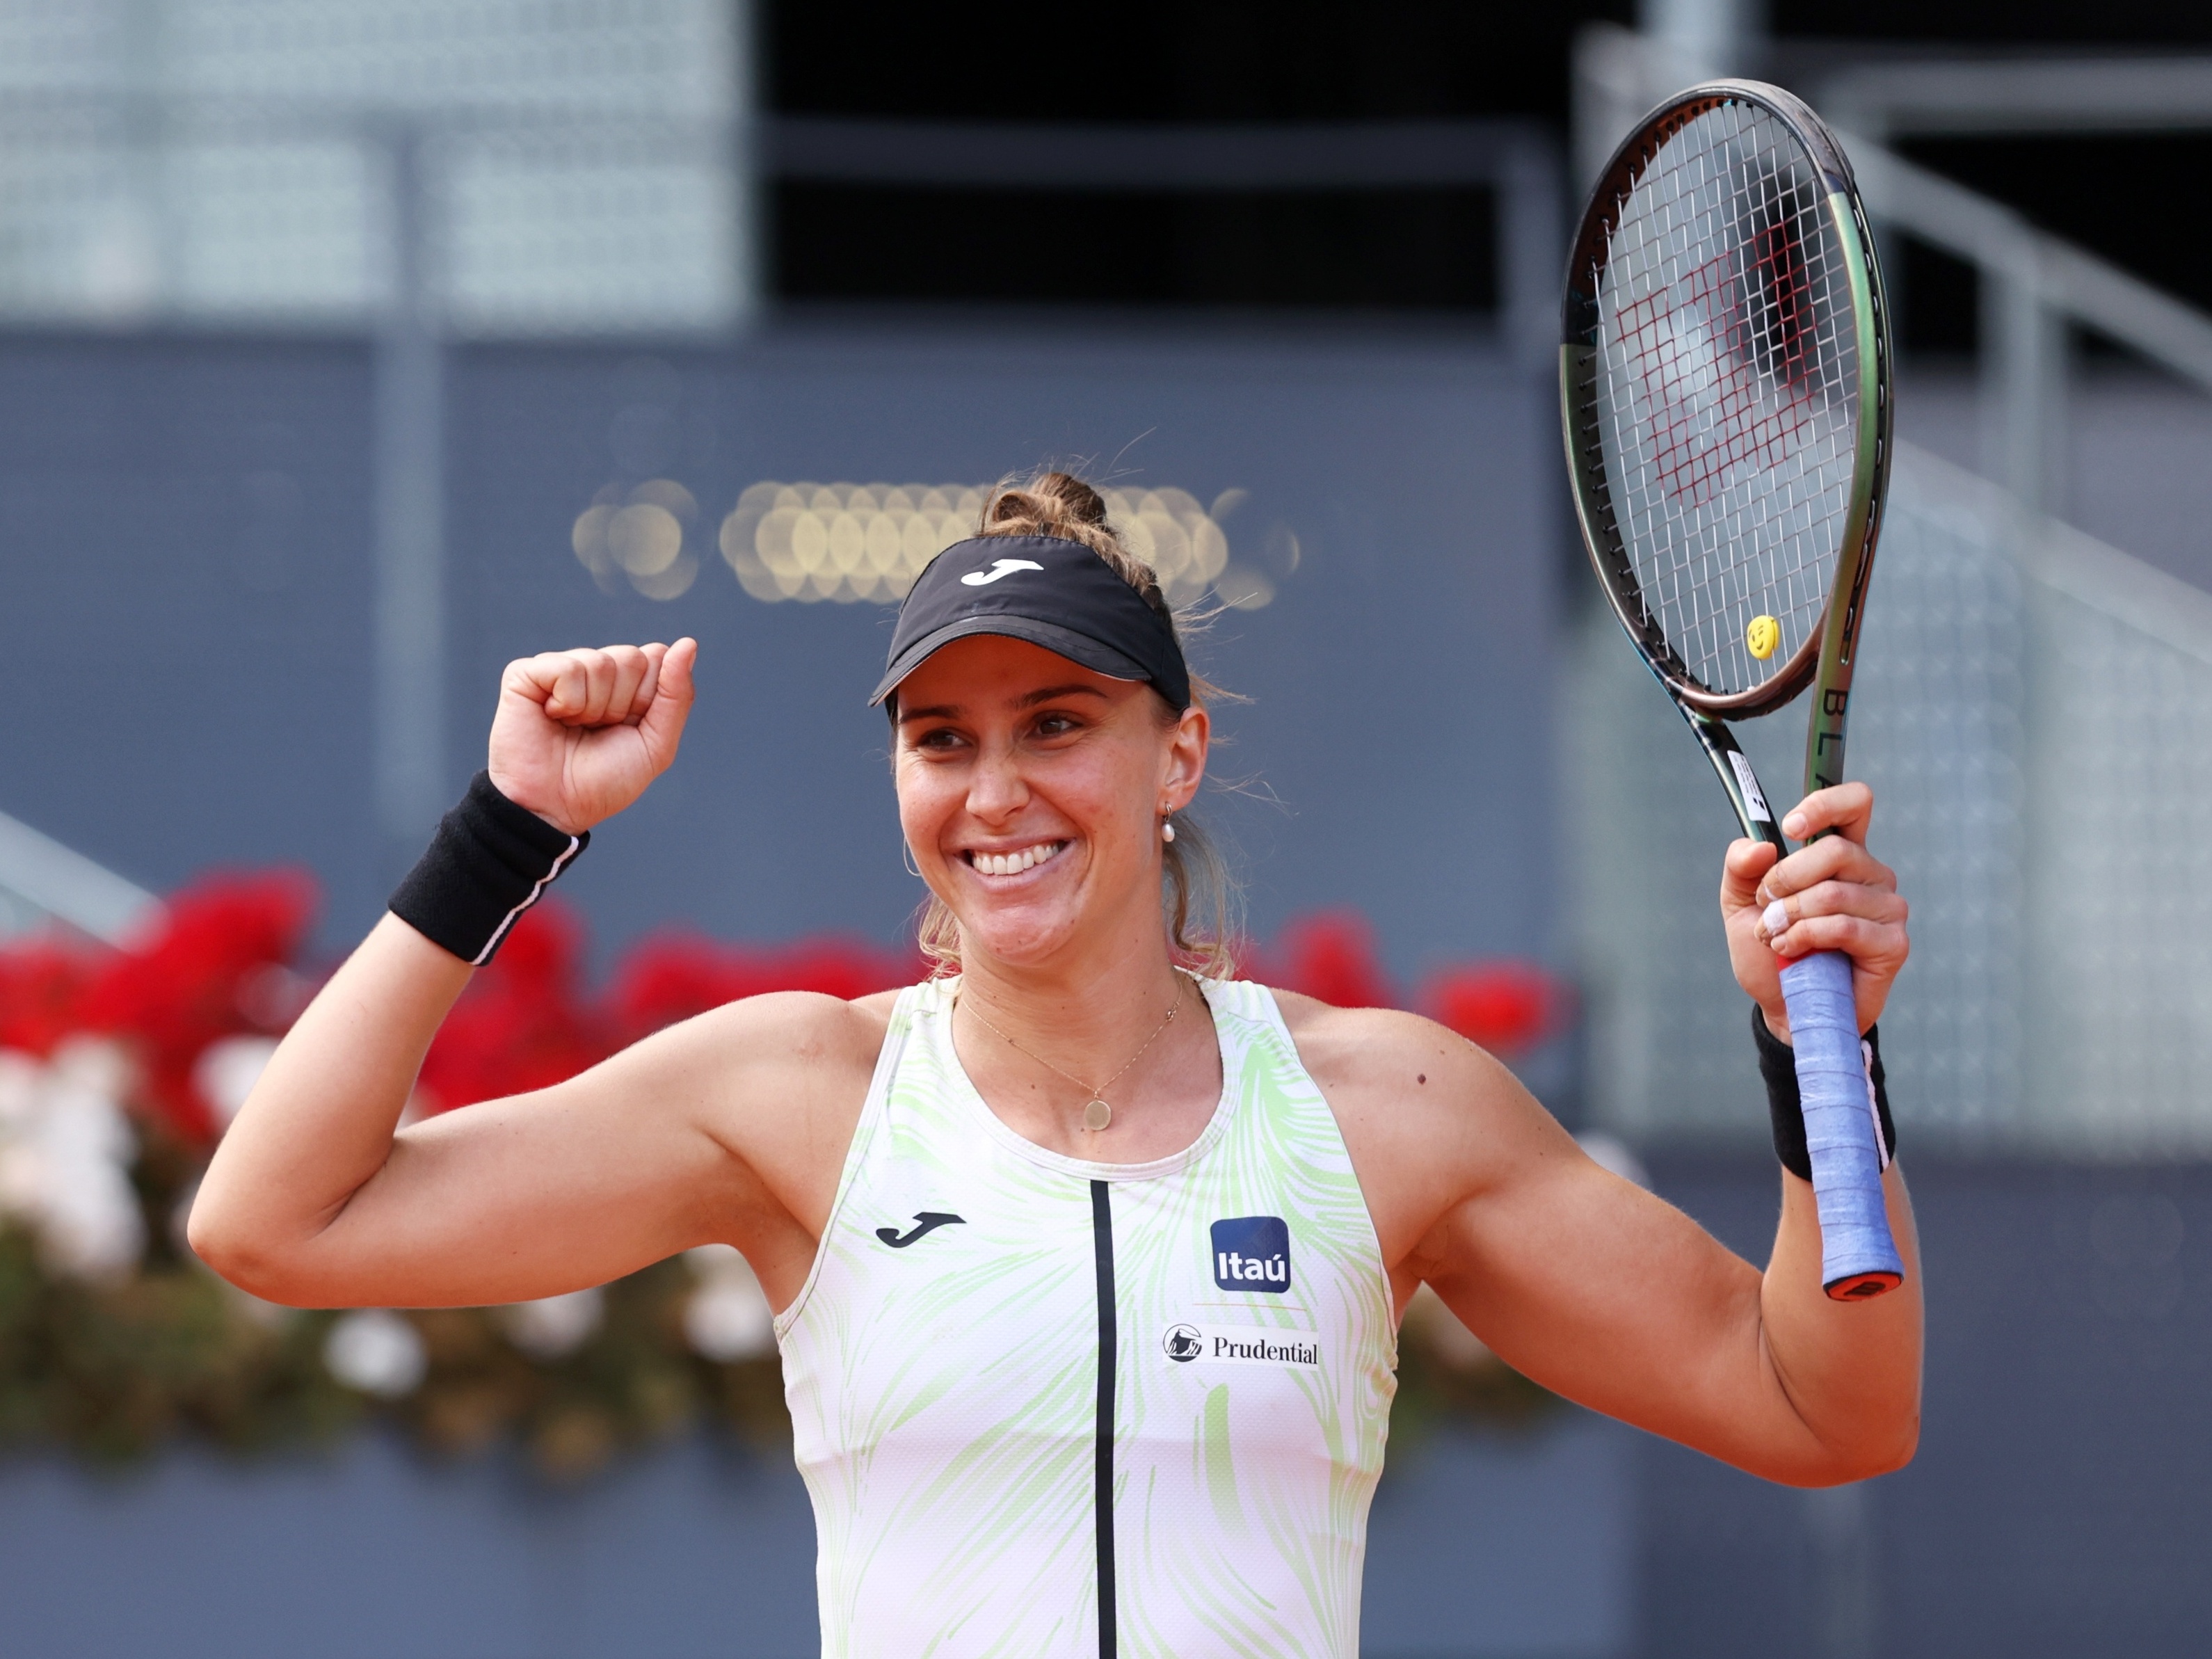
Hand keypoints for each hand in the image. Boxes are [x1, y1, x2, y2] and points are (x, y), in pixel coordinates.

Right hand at [486, 640, 696, 834]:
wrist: (554, 807)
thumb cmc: (603, 782)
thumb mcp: (656, 745)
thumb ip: (676, 695)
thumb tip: (687, 644)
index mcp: (628, 684)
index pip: (658, 657)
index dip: (648, 698)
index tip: (628, 727)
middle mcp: (596, 671)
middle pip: (633, 657)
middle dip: (622, 704)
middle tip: (598, 730)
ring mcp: (560, 669)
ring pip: (601, 662)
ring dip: (593, 707)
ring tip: (574, 728)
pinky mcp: (527, 674)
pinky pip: (567, 668)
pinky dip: (567, 701)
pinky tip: (553, 717)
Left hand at [1719, 782, 1908, 1041]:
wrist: (1784, 1006)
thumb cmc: (1771, 953)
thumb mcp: (1740, 904)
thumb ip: (1741, 867)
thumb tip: (1761, 845)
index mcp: (1841, 855)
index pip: (1854, 804)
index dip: (1825, 804)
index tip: (1789, 826)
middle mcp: (1870, 874)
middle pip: (1835, 849)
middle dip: (1785, 879)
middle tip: (1767, 907)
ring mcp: (1887, 908)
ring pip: (1833, 892)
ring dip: (1790, 916)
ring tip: (1775, 936)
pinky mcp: (1892, 943)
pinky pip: (1844, 926)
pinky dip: (1806, 937)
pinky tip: (1792, 951)